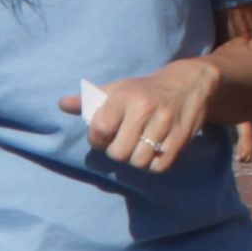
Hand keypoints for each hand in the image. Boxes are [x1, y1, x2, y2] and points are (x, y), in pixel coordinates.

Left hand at [64, 59, 217, 174]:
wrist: (189, 83)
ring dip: (134, 160)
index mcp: (124, 95)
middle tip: (123, 141)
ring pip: (138, 162)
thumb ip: (89, 100)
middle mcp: (144, 109)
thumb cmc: (144, 91)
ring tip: (138, 146)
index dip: (97, 140)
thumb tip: (62, 104)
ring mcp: (165, 124)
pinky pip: (158, 167)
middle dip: (116, 151)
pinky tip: (153, 151)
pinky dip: (153, 165)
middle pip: (118, 153)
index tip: (104, 135)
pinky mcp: (180, 139)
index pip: (99, 130)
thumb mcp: (117, 90)